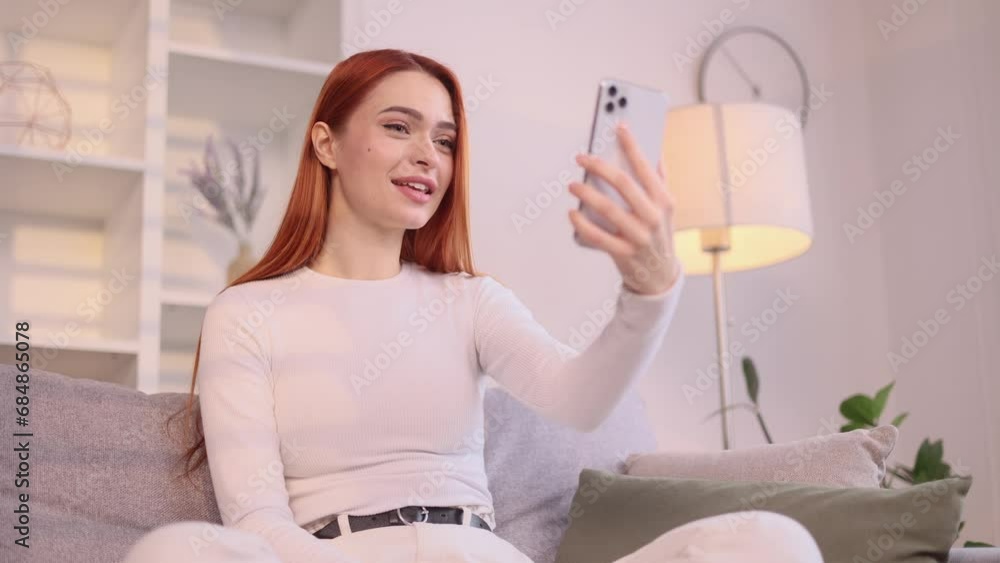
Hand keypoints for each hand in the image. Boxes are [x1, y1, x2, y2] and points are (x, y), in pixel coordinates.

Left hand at [568, 122, 680, 295]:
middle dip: (600, 167)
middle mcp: (653, 216)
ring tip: (573, 185)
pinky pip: (598, 236)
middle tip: (582, 158)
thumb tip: (654, 150)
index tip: (619, 127)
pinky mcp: (624, 253)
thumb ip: (660, 179)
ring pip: (608, 209)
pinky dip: (582, 224)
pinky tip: (572, 214)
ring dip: (587, 194)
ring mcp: (638, 236)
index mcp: (664, 200)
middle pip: (624, 184)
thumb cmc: (659, 234)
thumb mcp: (666, 207)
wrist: (660, 274)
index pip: (645, 167)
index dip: (631, 145)